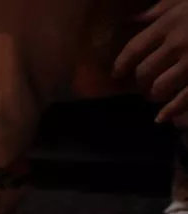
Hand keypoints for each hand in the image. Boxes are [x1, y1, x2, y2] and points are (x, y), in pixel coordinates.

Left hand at [115, 0, 187, 124]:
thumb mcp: (185, 1)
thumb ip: (162, 10)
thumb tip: (136, 20)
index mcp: (169, 24)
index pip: (134, 49)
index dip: (121, 64)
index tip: (117, 73)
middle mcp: (177, 44)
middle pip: (144, 72)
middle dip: (140, 83)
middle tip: (143, 86)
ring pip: (160, 88)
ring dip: (156, 95)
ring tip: (157, 95)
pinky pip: (184, 99)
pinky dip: (171, 110)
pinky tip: (162, 118)